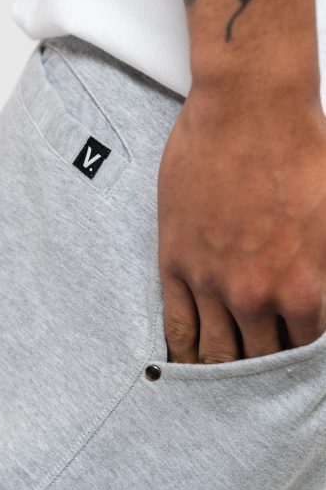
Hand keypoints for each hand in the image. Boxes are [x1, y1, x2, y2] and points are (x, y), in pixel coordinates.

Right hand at [157, 81, 325, 362]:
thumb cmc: (300, 147)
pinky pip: (177, 324)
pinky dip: (183, 352)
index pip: (302, 349)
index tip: (285, 367)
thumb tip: (318, 298)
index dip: (295, 362)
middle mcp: (257, 292)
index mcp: (305, 285)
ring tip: (219, 382)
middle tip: (252, 379)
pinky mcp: (177, 262)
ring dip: (220, 371)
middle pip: (259, 359)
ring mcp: (212, 280)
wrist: (249, 106)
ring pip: (215, 352)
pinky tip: (185, 362)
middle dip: (259, 373)